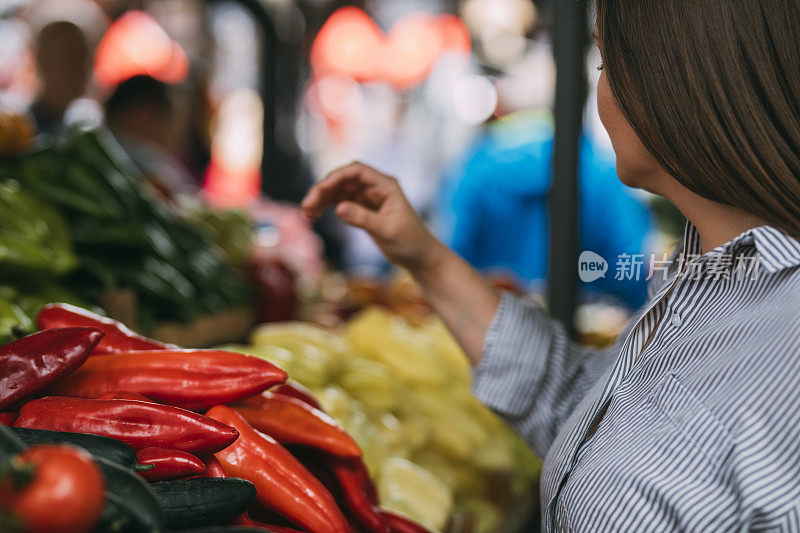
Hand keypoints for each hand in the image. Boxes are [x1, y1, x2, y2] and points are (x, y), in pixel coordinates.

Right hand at [302, 162, 445, 272]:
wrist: (419, 256)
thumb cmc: (410, 242)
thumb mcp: (387, 231)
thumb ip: (363, 219)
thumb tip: (338, 208)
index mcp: (386, 185)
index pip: (357, 171)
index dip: (336, 176)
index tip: (321, 189)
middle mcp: (375, 187)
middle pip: (343, 180)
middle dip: (323, 190)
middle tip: (306, 206)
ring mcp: (367, 197)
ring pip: (338, 191)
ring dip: (321, 199)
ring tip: (306, 213)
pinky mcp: (362, 209)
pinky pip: (339, 203)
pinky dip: (326, 207)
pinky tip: (313, 216)